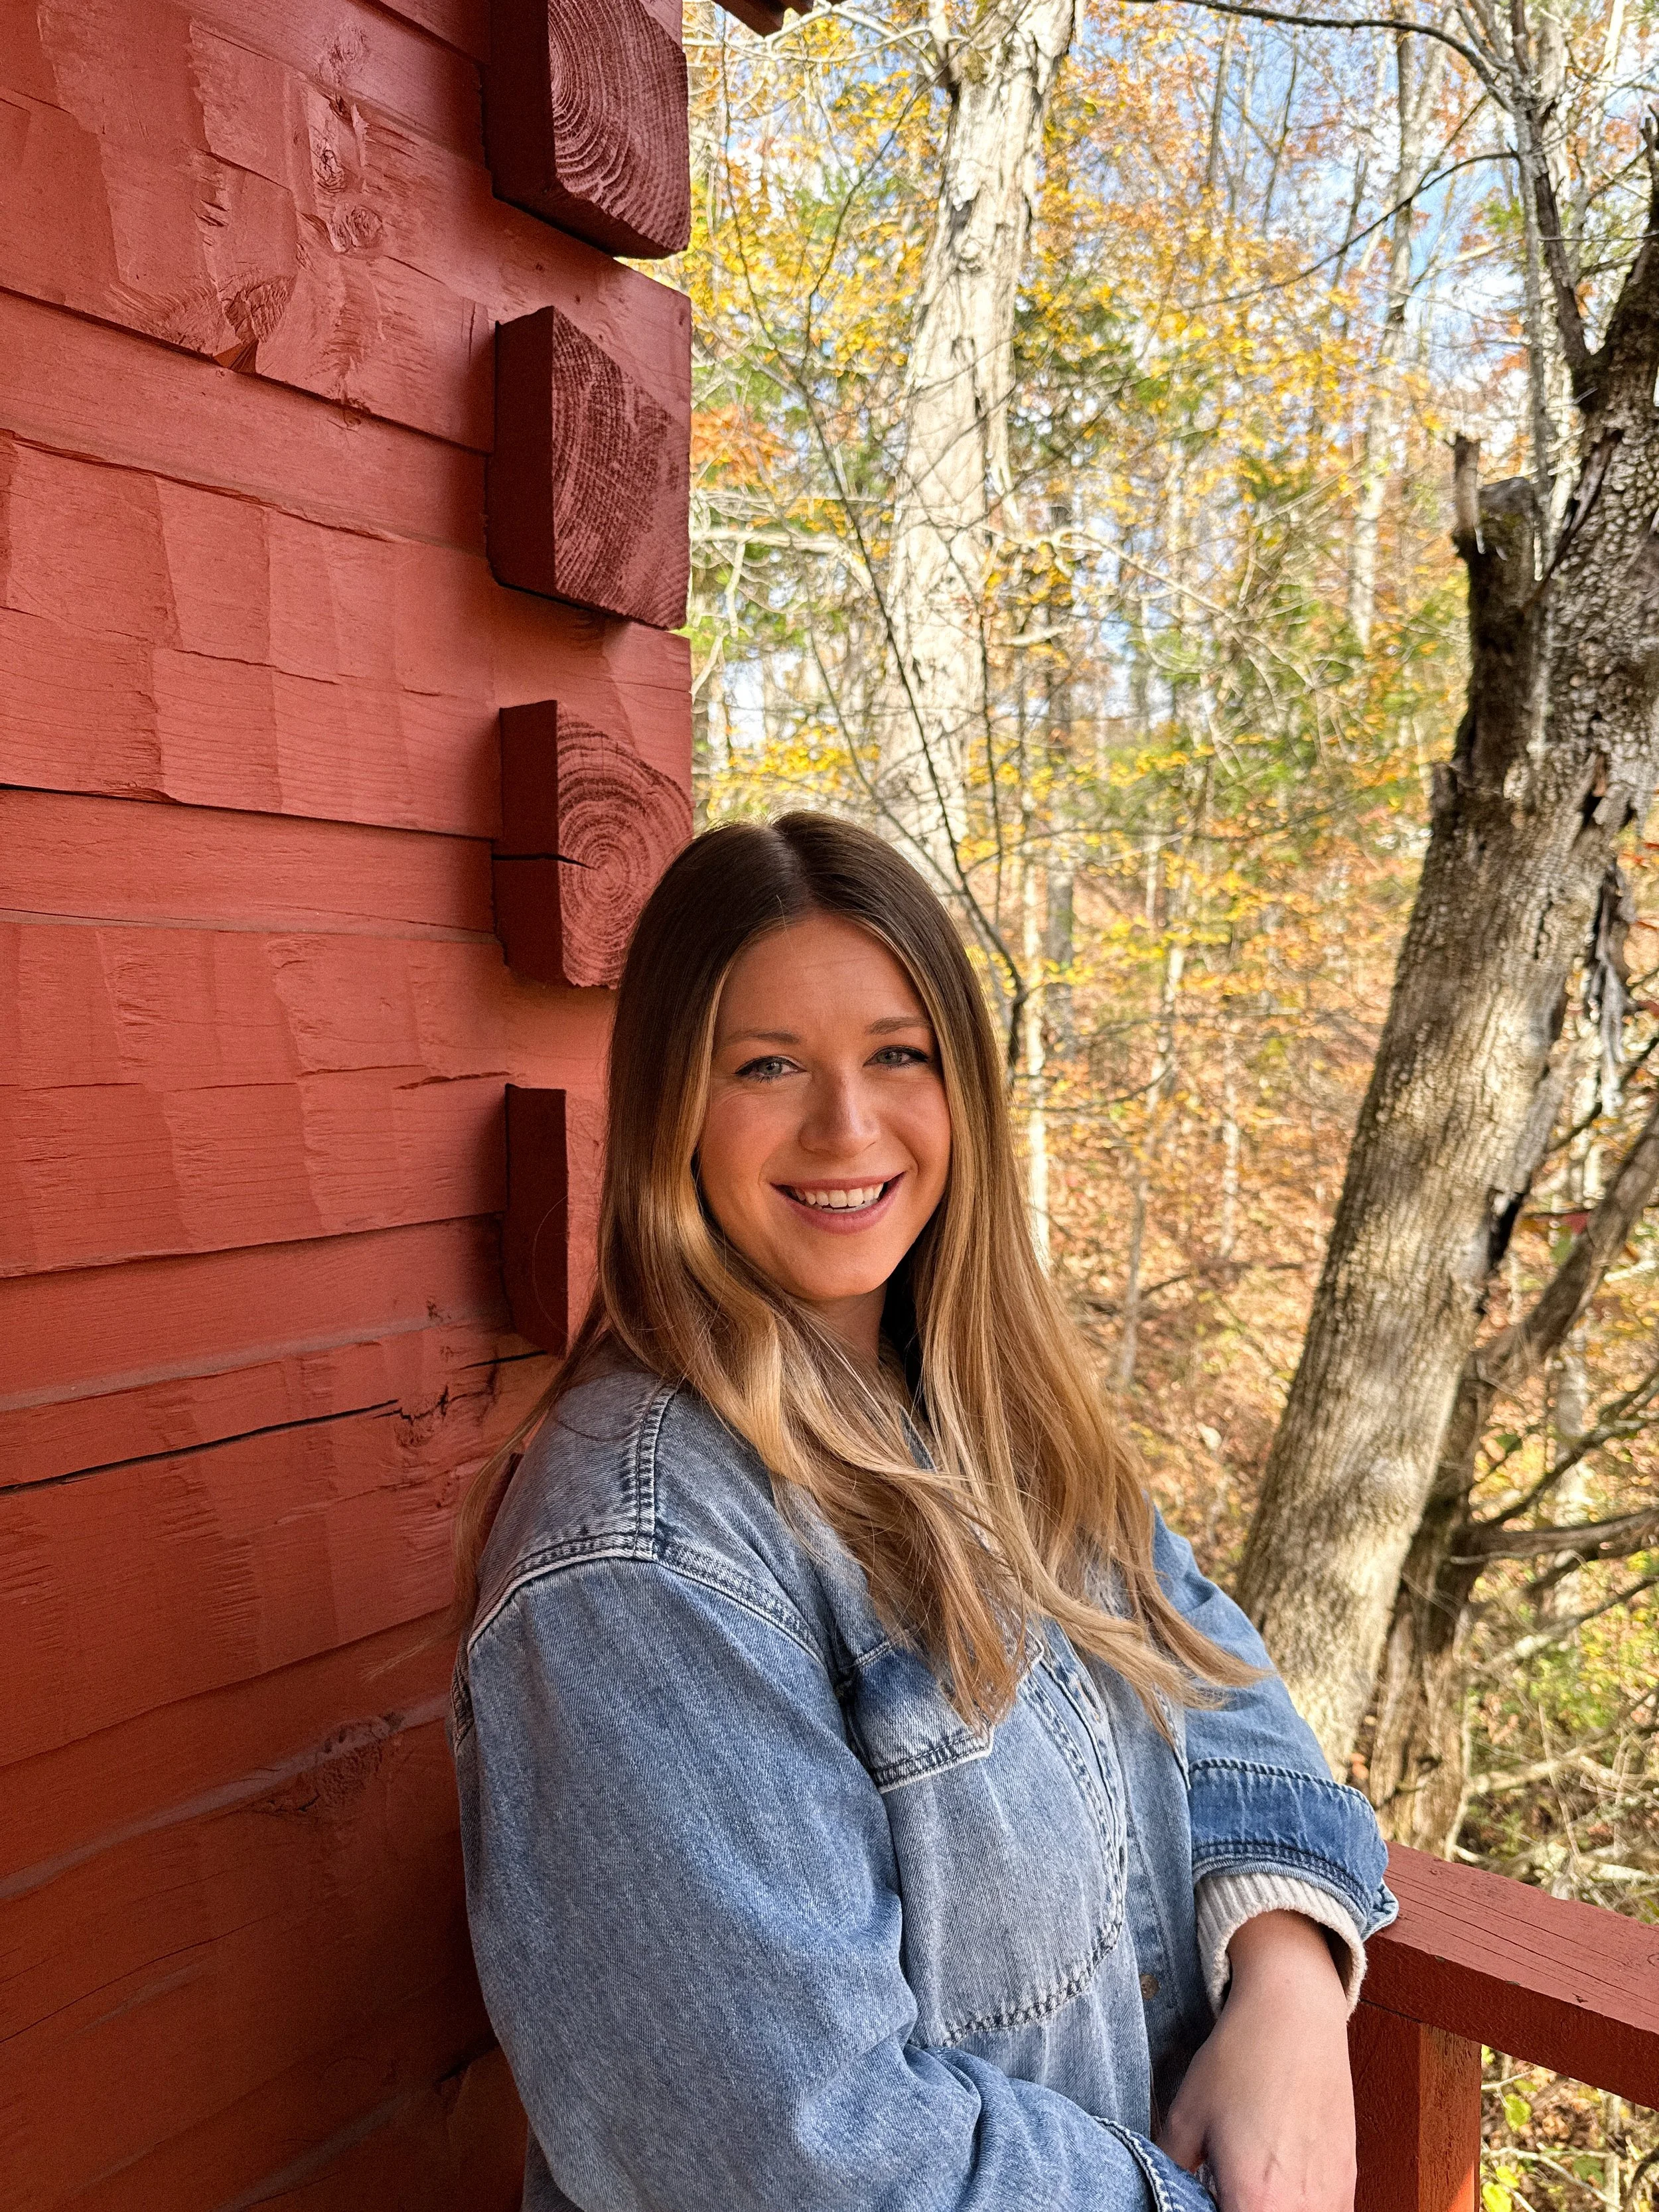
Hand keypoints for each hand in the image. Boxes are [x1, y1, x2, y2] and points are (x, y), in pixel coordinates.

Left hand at [1156, 1910, 1354, 2211]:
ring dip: (1269, 2210)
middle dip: (1239, 2210)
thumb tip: (1162, 2194)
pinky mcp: (1348, 2182)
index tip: (1205, 2195)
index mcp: (1255, 2204)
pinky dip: (1298, 2206)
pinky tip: (1278, 2181)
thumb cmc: (1239, 2060)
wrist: (1294, 2014)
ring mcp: (1333, 2198)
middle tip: (1221, 2188)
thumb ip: (1169, 2172)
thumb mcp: (1184, 2117)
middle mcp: (1302, 2210)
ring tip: (1249, 2184)